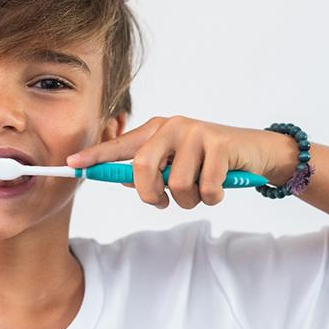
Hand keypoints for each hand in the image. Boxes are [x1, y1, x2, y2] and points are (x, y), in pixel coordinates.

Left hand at [66, 115, 285, 209]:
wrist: (257, 152)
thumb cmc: (208, 161)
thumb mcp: (175, 164)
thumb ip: (149, 171)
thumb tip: (121, 182)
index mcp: (154, 131)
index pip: (119, 146)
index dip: (95, 157)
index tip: (71, 164)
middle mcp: (171, 127)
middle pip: (142, 168)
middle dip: (151, 194)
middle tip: (162, 202)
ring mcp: (195, 133)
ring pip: (177, 184)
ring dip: (189, 200)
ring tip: (200, 190)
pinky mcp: (219, 144)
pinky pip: (206, 188)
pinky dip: (213, 197)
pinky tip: (221, 186)